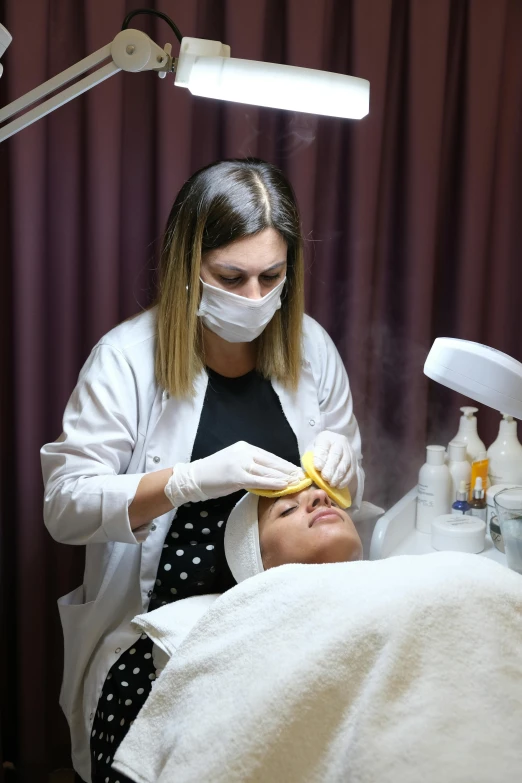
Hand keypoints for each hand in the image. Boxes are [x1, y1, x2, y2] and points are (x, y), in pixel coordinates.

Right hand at [164, 441, 304, 506]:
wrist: (194, 477)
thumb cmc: (214, 473)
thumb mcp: (234, 463)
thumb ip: (251, 466)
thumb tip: (270, 474)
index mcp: (245, 448)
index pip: (270, 456)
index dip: (285, 464)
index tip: (296, 470)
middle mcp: (244, 452)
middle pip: (272, 462)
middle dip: (288, 470)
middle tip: (302, 477)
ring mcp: (240, 463)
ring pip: (268, 471)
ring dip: (284, 477)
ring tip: (296, 482)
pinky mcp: (237, 476)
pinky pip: (259, 480)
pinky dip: (273, 483)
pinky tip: (283, 486)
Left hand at [310, 430, 356, 488]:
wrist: (332, 448)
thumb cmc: (318, 452)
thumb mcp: (311, 452)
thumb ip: (308, 461)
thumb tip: (305, 475)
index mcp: (325, 438)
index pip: (323, 446)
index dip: (321, 457)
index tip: (317, 467)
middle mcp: (339, 442)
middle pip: (336, 455)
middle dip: (330, 468)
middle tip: (325, 478)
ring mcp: (349, 451)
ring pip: (345, 463)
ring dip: (338, 475)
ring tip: (331, 484)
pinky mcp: (354, 461)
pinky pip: (351, 470)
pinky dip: (345, 479)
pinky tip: (338, 485)